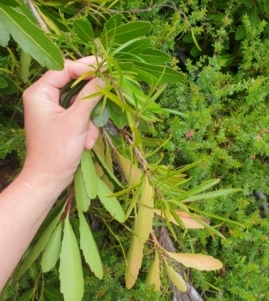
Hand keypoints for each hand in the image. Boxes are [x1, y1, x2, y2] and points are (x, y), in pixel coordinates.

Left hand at [22, 56, 104, 191]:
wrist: (50, 177)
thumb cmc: (58, 150)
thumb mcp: (77, 121)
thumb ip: (89, 96)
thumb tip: (103, 77)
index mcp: (40, 93)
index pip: (64, 69)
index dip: (85, 67)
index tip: (105, 70)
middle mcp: (45, 97)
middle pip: (72, 83)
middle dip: (90, 92)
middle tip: (110, 80)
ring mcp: (54, 110)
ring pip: (80, 101)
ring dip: (89, 119)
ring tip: (88, 138)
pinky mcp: (62, 120)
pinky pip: (80, 115)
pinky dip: (86, 128)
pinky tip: (86, 143)